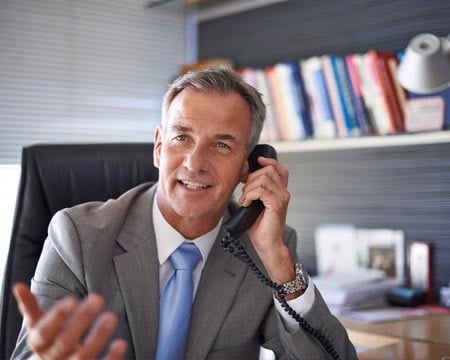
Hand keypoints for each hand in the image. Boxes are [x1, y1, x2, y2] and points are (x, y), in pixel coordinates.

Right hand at [13, 283, 126, 359]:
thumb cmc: (48, 340)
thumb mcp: (38, 324)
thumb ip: (31, 307)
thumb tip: (19, 287)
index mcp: (39, 344)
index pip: (44, 332)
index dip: (57, 317)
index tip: (72, 299)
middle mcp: (53, 357)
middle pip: (65, 343)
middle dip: (81, 320)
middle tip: (98, 298)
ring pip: (83, 357)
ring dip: (98, 337)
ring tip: (111, 316)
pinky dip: (110, 358)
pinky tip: (120, 344)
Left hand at [239, 156, 295, 284]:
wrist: (267, 244)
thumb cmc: (260, 227)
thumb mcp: (255, 204)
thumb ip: (253, 190)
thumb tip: (242, 177)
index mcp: (279, 191)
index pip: (279, 168)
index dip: (268, 161)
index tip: (256, 162)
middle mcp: (283, 192)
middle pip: (268, 170)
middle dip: (251, 177)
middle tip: (244, 191)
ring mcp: (282, 198)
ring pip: (264, 178)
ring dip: (249, 187)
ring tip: (245, 199)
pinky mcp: (277, 205)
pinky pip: (261, 190)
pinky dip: (250, 195)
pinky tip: (247, 203)